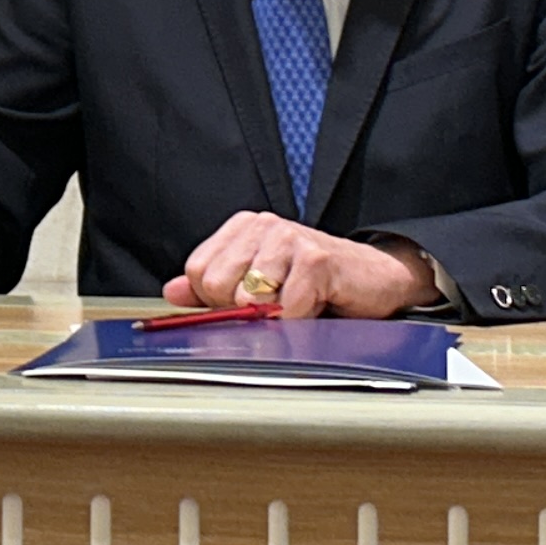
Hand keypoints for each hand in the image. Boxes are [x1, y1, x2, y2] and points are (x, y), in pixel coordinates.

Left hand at [161, 216, 430, 318]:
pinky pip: (288, 308)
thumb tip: (173, 292)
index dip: (217, 300)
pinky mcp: (316, 259)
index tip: (246, 303)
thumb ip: (212, 288)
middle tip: (275, 304)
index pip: (198, 272)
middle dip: (244, 310)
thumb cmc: (315, 282)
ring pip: (250, 298)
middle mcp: (263, 226)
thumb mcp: (257, 283)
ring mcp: (289, 238)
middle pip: (218, 285)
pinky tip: (317, 303)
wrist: (373, 278)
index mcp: (243, 228)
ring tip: (297, 302)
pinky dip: (301, 318)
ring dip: (276, 314)